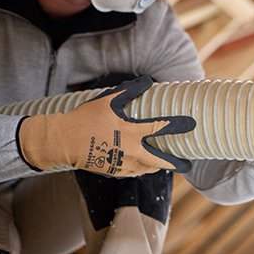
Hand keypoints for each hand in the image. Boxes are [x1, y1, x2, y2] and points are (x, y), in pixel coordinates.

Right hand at [18, 76, 195, 176]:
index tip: (190, 124)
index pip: (158, 127)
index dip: (176, 125)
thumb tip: (146, 81)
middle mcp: (129, 150)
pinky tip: (142, 168)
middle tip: (186, 166)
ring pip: (145, 169)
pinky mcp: (112, 170)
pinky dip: (139, 170)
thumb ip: (129, 91)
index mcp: (130, 131)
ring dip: (156, 166)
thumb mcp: (107, 100)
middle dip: (174, 164)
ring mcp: (121, 163)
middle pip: (158, 160)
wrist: (62, 141)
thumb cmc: (85, 118)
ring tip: (163, 165)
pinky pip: (131, 172)